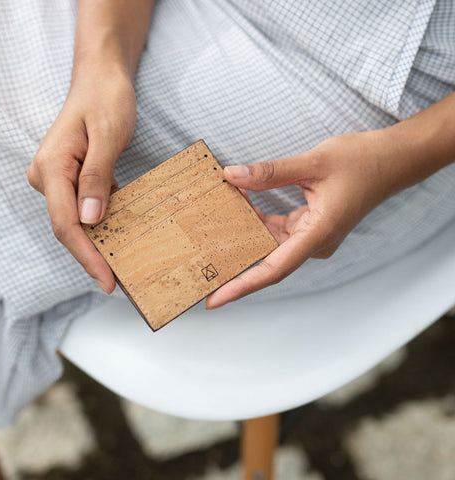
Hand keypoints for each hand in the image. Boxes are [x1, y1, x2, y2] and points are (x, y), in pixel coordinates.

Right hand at [27, 67, 135, 292]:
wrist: (102, 79)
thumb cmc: (106, 100)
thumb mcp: (106, 136)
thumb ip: (96, 177)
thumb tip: (90, 220)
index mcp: (52, 167)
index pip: (66, 223)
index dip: (86, 255)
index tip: (107, 280)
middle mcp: (49, 177)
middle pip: (69, 228)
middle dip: (92, 257)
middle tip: (119, 283)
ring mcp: (59, 179)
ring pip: (76, 222)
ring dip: (98, 245)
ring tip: (122, 268)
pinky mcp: (72, 179)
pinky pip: (85, 209)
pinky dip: (102, 226)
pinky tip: (120, 239)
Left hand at [206, 130, 397, 308]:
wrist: (392, 160)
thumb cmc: (361, 162)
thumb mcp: (313, 163)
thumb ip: (270, 172)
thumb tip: (232, 177)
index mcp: (319, 234)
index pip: (273, 269)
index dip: (241, 286)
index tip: (214, 300)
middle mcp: (315, 242)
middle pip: (267, 263)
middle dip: (234, 267)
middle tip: (199, 273)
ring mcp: (313, 236)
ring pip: (271, 246)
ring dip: (243, 239)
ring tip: (210, 238)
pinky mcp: (311, 226)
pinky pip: (278, 231)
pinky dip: (257, 222)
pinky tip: (239, 209)